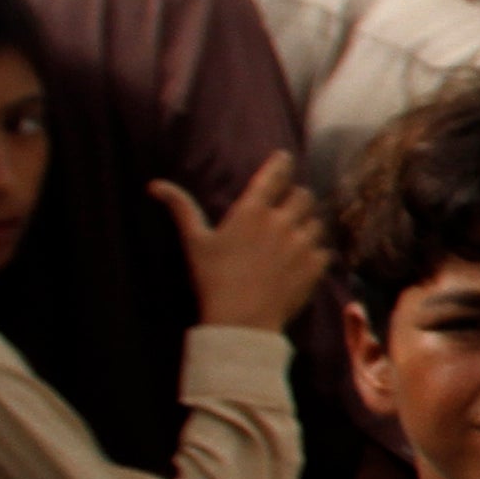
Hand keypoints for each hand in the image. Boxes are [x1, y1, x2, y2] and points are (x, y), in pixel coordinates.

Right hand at [156, 151, 329, 329]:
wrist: (241, 320)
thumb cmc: (213, 279)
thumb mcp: (195, 242)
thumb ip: (181, 209)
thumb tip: (155, 185)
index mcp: (252, 211)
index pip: (273, 176)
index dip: (280, 163)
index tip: (284, 157)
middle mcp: (281, 221)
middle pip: (303, 195)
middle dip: (296, 199)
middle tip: (287, 210)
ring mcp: (302, 243)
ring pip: (316, 221)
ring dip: (308, 226)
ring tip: (293, 239)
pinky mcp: (316, 265)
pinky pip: (324, 249)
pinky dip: (316, 253)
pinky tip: (302, 263)